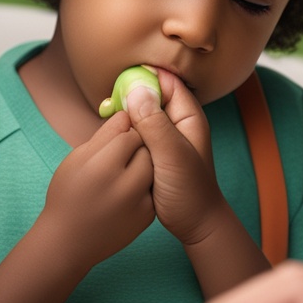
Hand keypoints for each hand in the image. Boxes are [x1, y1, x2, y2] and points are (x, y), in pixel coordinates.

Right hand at [37, 111, 154, 268]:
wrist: (70, 243)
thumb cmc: (67, 195)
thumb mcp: (77, 159)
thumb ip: (105, 134)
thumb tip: (127, 112)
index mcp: (103, 166)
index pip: (129, 130)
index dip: (123, 130)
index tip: (114, 138)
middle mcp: (125, 184)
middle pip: (145, 146)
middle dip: (136, 145)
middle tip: (119, 157)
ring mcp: (141, 202)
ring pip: (151, 166)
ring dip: (142, 164)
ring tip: (123, 174)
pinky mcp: (148, 216)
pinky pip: (152, 186)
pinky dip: (144, 185)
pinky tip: (126, 192)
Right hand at [124, 69, 223, 243]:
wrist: (194, 224)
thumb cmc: (190, 191)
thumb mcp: (171, 156)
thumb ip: (155, 124)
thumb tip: (136, 90)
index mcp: (189, 117)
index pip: (167, 81)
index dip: (145, 78)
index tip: (121, 82)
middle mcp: (178, 123)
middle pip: (153, 95)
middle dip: (132, 94)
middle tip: (109, 100)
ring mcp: (166, 138)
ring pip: (143, 114)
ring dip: (127, 113)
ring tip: (107, 114)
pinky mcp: (155, 152)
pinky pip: (138, 133)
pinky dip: (126, 131)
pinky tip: (113, 136)